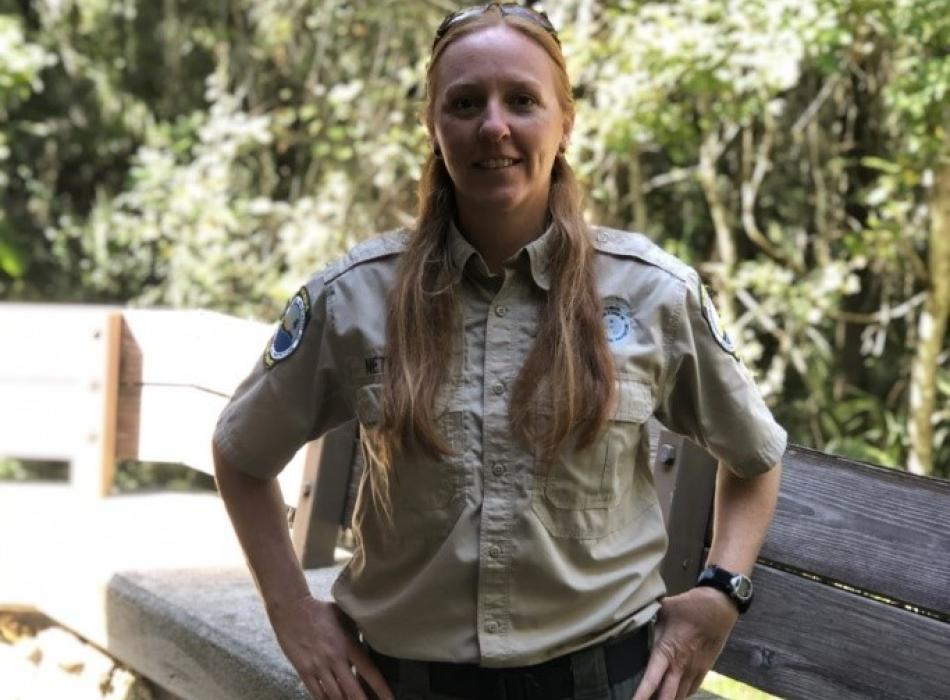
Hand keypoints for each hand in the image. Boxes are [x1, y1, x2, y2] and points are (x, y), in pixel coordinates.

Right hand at [266, 595, 392, 699]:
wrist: (291, 608)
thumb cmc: (321, 610)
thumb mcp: (345, 616)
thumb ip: (358, 631)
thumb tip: (373, 639)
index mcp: (347, 644)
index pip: (368, 671)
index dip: (380, 688)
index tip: (389, 698)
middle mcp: (334, 658)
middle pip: (353, 690)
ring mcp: (317, 666)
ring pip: (335, 696)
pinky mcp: (303, 670)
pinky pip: (317, 693)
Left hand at [631, 587, 737, 699]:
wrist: (719, 607)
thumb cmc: (689, 606)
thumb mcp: (664, 609)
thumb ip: (651, 618)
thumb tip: (638, 615)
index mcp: (666, 651)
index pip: (651, 679)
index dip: (642, 695)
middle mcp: (680, 665)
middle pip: (668, 696)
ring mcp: (694, 669)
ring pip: (680, 696)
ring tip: (657, 699)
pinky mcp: (705, 669)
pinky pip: (691, 689)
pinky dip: (681, 695)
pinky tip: (675, 695)